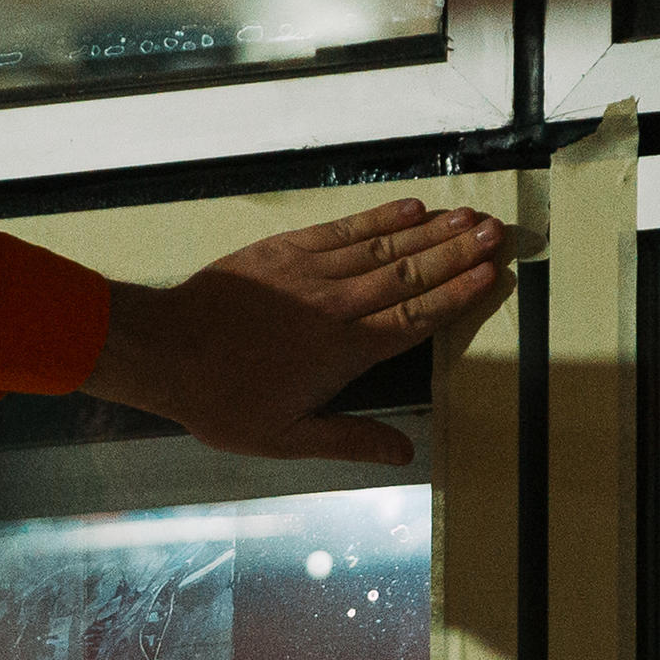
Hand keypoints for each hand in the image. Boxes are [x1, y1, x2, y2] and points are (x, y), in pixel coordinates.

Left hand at [84, 197, 509, 465]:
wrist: (162, 351)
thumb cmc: (221, 401)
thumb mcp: (284, 439)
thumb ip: (349, 440)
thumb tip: (404, 453)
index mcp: (342, 353)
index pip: (414, 318)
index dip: (456, 296)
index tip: (490, 275)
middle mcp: (335, 305)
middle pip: (409, 274)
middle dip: (457, 252)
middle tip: (497, 232)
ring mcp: (311, 272)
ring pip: (383, 246)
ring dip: (430, 230)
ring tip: (469, 215)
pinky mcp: (285, 250)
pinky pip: (343, 228)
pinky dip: (379, 216)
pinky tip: (410, 207)